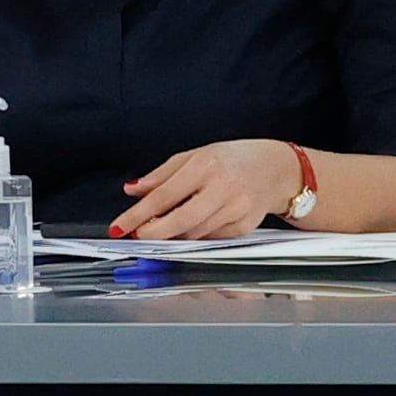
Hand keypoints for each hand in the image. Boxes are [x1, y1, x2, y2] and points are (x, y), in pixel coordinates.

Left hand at [114, 139, 302, 240]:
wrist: (276, 169)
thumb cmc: (233, 159)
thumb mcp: (195, 156)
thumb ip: (162, 175)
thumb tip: (132, 189)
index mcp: (206, 164)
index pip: (164, 194)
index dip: (138, 214)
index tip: (120, 226)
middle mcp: (223, 187)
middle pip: (180, 220)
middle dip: (154, 232)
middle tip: (138, 235)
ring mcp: (236, 209)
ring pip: (193, 234)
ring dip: (173, 235)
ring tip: (164, 227)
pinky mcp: (244, 227)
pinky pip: (209, 238)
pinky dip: (196, 235)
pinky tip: (194, 225)